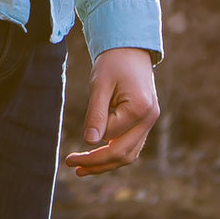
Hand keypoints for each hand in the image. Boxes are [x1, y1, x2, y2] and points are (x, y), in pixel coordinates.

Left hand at [63, 47, 158, 176]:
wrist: (130, 48)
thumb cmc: (113, 63)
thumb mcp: (100, 85)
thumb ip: (96, 114)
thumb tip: (90, 142)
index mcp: (141, 108)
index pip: (111, 135)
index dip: (91, 140)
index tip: (69, 153)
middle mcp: (150, 118)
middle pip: (124, 153)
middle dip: (97, 164)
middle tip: (72, 167)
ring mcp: (150, 121)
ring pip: (129, 154)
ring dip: (106, 164)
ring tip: (81, 169)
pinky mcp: (144, 122)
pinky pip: (131, 146)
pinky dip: (114, 154)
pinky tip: (96, 159)